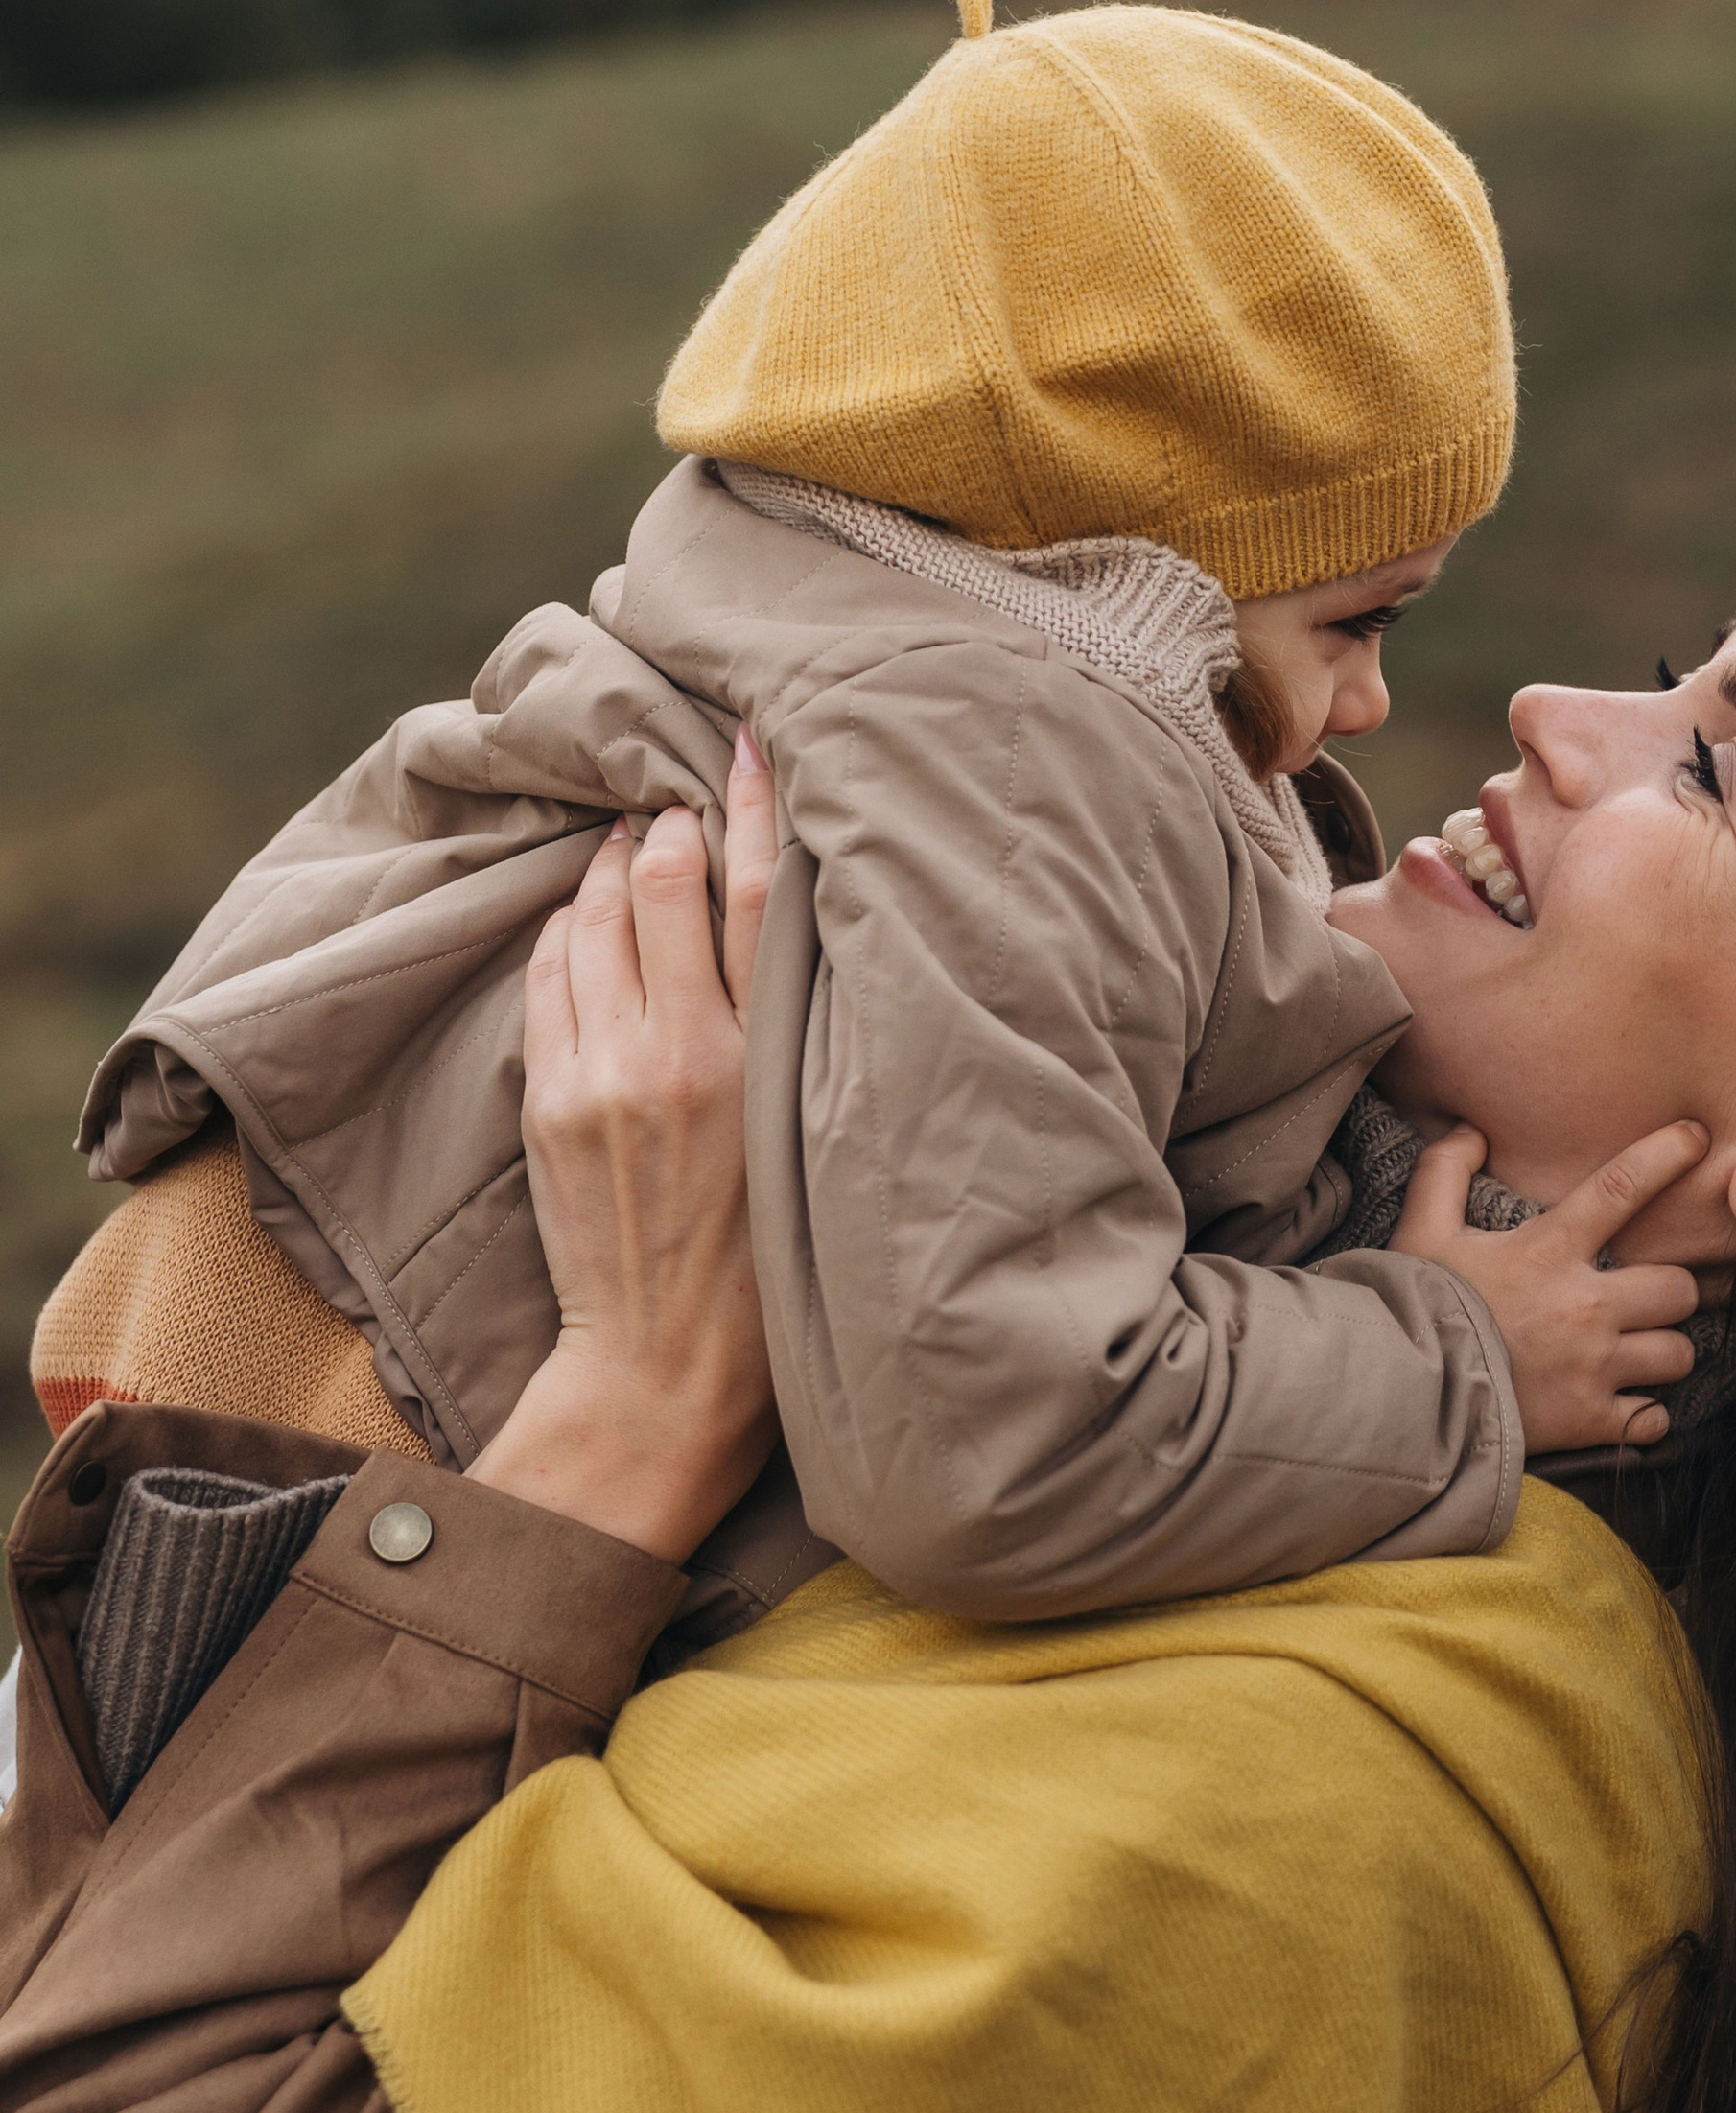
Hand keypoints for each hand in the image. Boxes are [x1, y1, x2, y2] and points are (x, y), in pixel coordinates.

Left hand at [471, 729, 782, 1560]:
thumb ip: (794, 1038)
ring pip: (592, 920)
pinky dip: (565, 931)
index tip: (748, 742)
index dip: (754, 806)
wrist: (666, 1370)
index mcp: (763, 1064)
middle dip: (666, 824)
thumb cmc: (769, 1271)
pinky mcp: (550, 1101)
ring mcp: (601, 1075)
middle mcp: (679, 1055)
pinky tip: (579, 919)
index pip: (757, 897)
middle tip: (674, 790)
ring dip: (605, 869)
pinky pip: (548, 977)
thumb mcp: (810, 1143)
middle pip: (662, 885)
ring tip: (623, 844)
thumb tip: (780, 937)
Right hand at [1393, 1121, 1706, 1454]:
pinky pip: (1654, 1418)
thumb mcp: (1419, 1233)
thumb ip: (1442, 1173)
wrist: (1402, 1398)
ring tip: (1636, 1354)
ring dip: (1662, 1353)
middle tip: (1644, 1299)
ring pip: (1678, 1354)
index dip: (1667, 1154)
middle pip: (1678, 1287)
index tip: (1698, 1136)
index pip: (1621, 1187)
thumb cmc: (1414, 1310)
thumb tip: (1472, 1131)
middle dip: (1670, 1291)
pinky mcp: (1591, 1421)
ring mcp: (1593, 1368)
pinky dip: (1644, 1415)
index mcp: (1549, 1252)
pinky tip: (1623, 1405)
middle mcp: (1585, 1307)